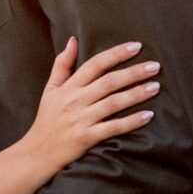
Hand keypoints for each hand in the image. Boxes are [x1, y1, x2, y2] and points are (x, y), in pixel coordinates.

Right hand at [23, 38, 159, 175]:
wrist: (36, 153)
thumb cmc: (46, 120)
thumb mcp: (50, 89)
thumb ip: (62, 64)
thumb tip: (73, 40)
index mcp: (68, 87)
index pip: (95, 65)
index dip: (116, 54)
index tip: (136, 46)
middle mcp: (75, 101)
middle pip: (109, 82)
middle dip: (133, 72)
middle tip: (155, 66)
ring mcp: (81, 120)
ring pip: (113, 103)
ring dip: (136, 94)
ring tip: (155, 86)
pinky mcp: (86, 138)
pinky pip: (113, 128)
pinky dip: (131, 121)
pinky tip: (148, 115)